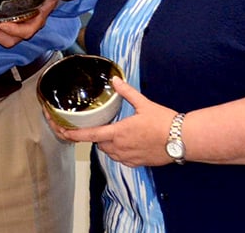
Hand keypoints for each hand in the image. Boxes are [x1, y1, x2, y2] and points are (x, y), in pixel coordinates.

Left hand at [52, 77, 177, 167]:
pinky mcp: (137, 163)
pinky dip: (118, 151)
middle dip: (96, 136)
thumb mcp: (144, 104)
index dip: (71, 134)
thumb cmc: (164, 122)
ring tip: (113, 132)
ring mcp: (128, 157)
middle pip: (98, 143)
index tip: (61, 130)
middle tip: (98, 125)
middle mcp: (120, 148)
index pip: (88, 135)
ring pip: (109, 152)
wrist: (183, 140)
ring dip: (107, 144)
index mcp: (118, 133)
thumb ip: (127, 92)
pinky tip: (126, 143)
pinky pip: (121, 159)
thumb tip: (115, 80)